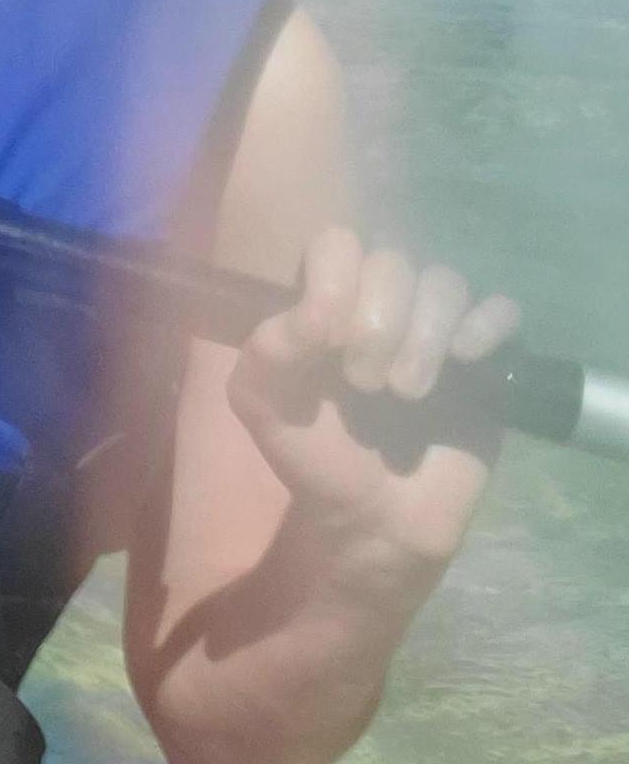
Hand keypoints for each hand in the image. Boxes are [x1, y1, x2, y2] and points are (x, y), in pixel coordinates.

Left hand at [224, 224, 521, 585]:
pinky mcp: (488, 361)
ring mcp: (436, 329)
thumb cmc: (314, 457)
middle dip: (377, 323)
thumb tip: (316, 311)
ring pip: (444, 281)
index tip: (327, 341)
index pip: (337, 242)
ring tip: (408, 394)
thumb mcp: (262, 406)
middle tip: (365, 384)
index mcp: (326, 300)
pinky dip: (486, 326)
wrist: (377, 522)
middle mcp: (382, 303)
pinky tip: (467, 362)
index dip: (335, 281)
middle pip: (393, 260)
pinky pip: (502, 310)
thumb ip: (267, 351)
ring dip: (424, 335)